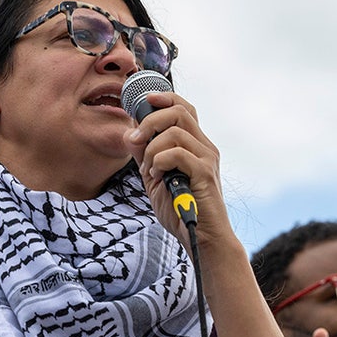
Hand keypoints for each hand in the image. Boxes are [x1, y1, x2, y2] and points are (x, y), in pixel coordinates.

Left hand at [122, 91, 226, 247]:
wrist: (201, 238)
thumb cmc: (180, 210)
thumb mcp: (154, 179)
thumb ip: (144, 156)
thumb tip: (130, 133)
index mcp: (194, 145)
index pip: (183, 108)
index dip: (164, 98)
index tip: (143, 101)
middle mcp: (204, 147)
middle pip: (179, 111)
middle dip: (150, 120)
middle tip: (136, 140)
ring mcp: (206, 158)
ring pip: (175, 131)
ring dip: (152, 148)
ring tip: (148, 170)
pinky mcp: (204, 173)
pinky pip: (177, 153)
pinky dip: (159, 162)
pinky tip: (156, 178)